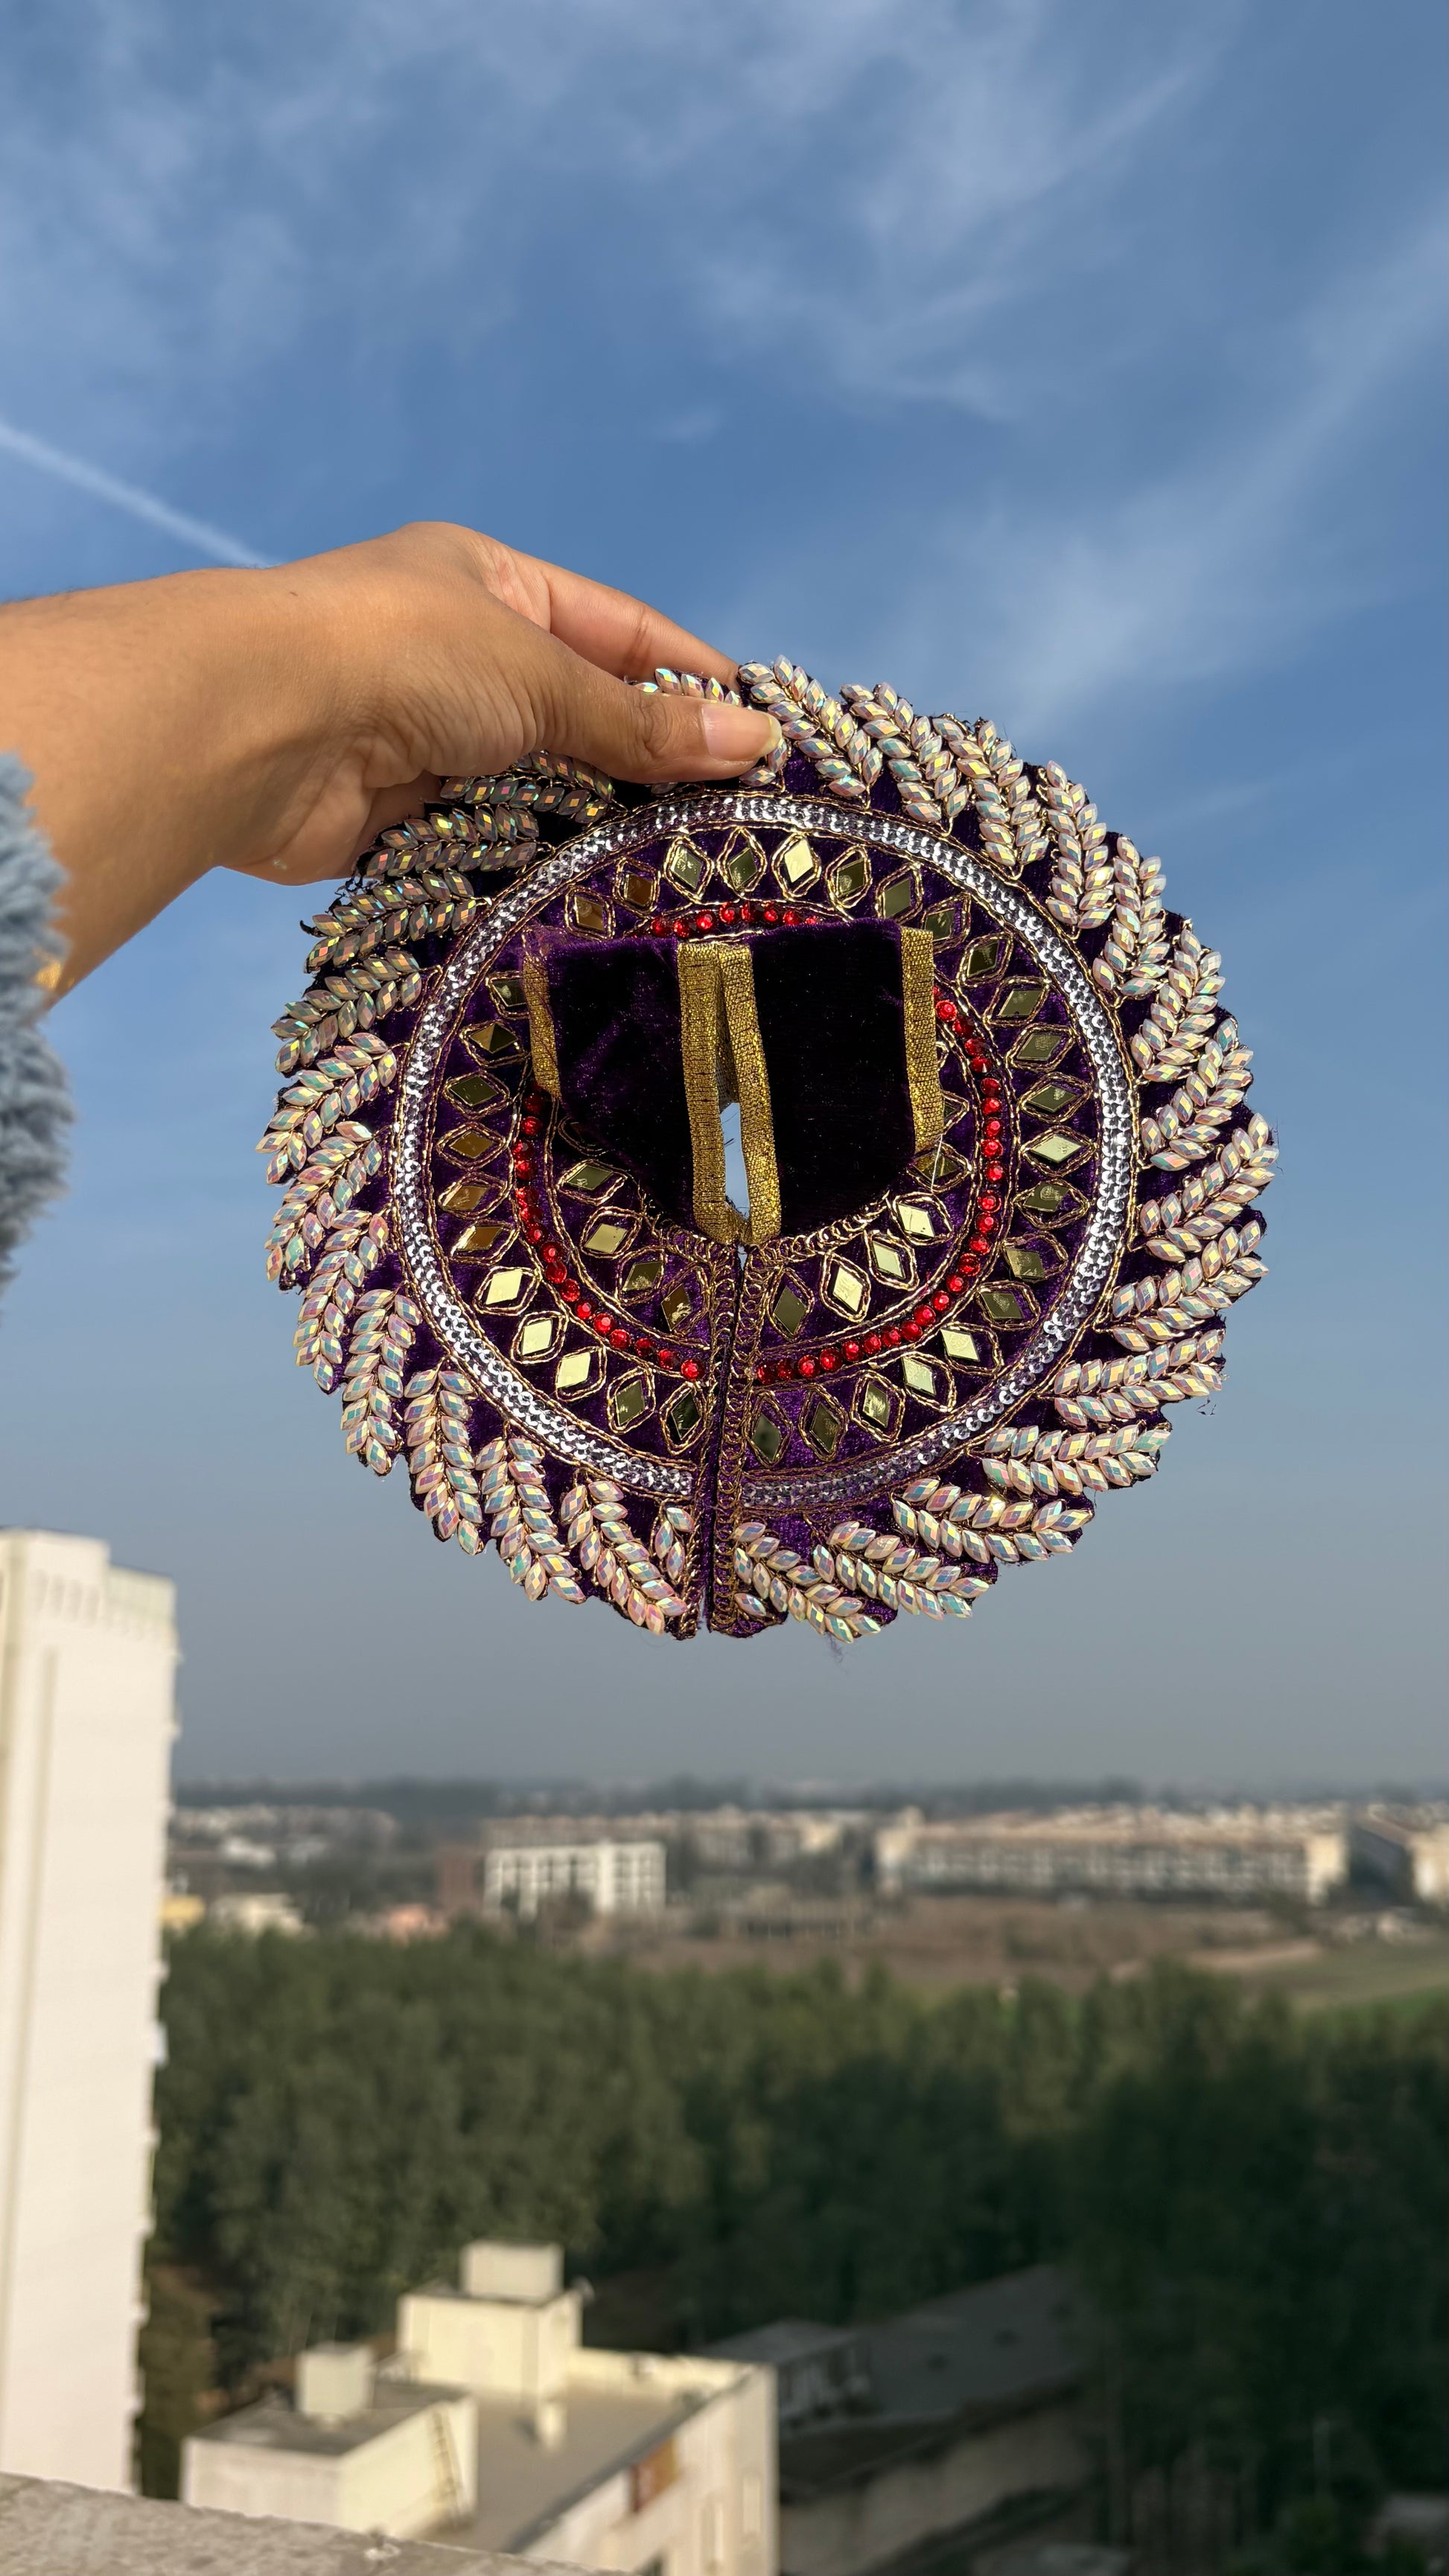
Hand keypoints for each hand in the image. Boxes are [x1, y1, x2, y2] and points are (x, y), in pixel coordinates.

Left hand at [0, 521, 779, 989]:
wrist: (255, 727)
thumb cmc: (395, 655)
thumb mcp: (538, 673)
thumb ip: (639, 721)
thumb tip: (751, 741)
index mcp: (488, 583)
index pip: (618, 630)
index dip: (691, 676)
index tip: (763, 732)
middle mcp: (457, 657)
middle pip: (581, 717)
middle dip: (651, 765)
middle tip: (736, 821)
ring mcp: (425, 741)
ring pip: (537, 789)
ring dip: (595, 826)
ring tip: (684, 870)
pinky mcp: (397, 822)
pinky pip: (487, 846)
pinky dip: (535, 868)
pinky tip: (598, 897)